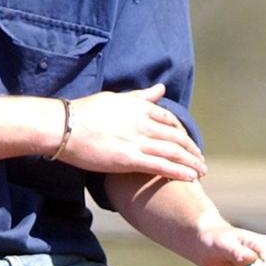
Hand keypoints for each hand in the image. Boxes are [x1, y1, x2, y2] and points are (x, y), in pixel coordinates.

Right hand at [61, 84, 206, 181]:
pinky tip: (190, 178)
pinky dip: (178, 172)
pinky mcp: (129, 158)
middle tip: (201, 161)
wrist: (63, 126)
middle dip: (192, 150)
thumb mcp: (115, 98)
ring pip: (173, 152)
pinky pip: (161, 166)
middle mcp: (143, 122)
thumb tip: (160, 88)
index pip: (170, 120)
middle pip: (177, 137)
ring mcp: (137, 140)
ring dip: (191, 163)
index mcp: (139, 107)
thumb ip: (140, 96)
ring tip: (202, 172)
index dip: (183, 133)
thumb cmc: (84, 112)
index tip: (189, 143)